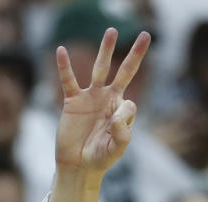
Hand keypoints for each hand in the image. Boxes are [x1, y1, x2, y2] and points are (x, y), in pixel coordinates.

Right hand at [49, 28, 150, 201]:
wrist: (77, 165)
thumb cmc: (100, 158)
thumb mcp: (116, 149)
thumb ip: (123, 132)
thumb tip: (119, 108)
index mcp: (121, 111)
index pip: (129, 103)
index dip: (123, 115)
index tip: (112, 128)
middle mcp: (108, 99)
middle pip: (124, 72)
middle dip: (135, 55)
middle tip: (146, 35)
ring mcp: (91, 97)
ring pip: (100, 68)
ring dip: (106, 50)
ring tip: (112, 31)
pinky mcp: (72, 101)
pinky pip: (68, 80)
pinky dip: (64, 66)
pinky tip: (61, 51)